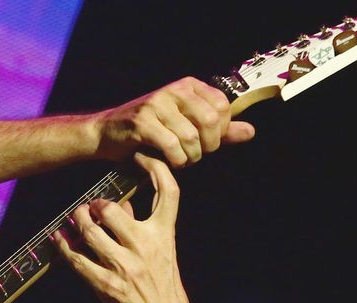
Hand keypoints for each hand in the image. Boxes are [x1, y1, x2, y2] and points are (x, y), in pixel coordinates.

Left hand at [53, 154, 192, 302]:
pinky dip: (63, 245)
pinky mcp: (105, 284)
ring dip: (77, 222)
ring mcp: (124, 266)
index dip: (156, 168)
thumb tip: (120, 204)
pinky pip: (76, 259)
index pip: (168, 192)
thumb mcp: (162, 252)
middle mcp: (145, 246)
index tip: (142, 156)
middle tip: (91, 208)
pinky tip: (58, 238)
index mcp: (164, 235)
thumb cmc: (160, 286)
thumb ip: (143, 226)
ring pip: (89, 231)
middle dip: (96, 205)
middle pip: (111, 209)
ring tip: (74, 219)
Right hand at [93, 77, 254, 167]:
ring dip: (190, 157)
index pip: (223, 106)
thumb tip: (250, 132)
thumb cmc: (149, 132)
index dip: (221, 131)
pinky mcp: (142, 122)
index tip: (207, 142)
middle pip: (211, 120)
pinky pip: (172, 146)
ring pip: (192, 137)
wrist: (106, 133)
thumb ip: (219, 131)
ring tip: (180, 159)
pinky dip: (175, 160)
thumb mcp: (187, 127)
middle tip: (196, 154)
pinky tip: (168, 161)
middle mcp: (173, 90)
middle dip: (208, 146)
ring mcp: (156, 104)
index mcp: (188, 86)